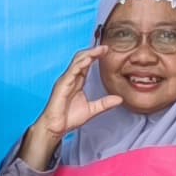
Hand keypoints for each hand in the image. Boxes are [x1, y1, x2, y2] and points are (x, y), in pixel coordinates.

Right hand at [18, 45, 123, 171]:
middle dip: (93, 51)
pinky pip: (71, 71)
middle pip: (81, 59)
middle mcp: (70, 78)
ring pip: (77, 62)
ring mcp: (65, 80)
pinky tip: (88, 60)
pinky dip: (80, 64)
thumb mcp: (92, 110)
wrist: (56, 128)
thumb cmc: (69, 118)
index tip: (107, 51)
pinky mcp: (62, 85)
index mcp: (77, 81)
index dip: (96, 56)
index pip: (87, 64)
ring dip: (88, 54)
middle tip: (105, 47)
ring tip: (99, 50)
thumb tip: (120, 99)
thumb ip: (105, 103)